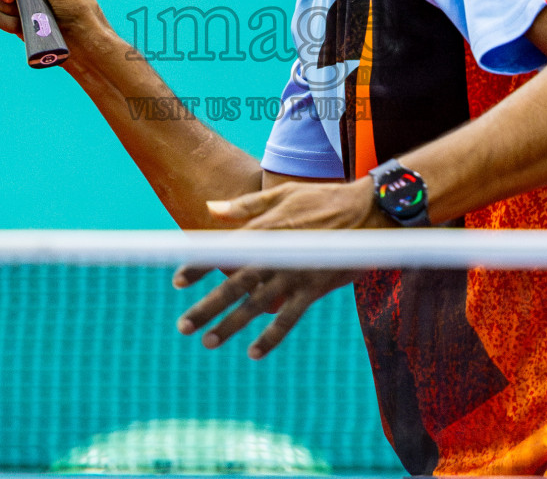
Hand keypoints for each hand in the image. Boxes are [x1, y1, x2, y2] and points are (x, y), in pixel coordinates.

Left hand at [173, 179, 383, 357]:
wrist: (369, 210)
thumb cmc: (325, 198)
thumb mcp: (284, 193)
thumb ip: (246, 206)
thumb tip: (212, 208)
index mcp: (265, 230)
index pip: (223, 250)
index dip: (198, 266)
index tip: (176, 280)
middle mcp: (275, 255)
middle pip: (233, 285)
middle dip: (206, 306)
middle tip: (183, 326)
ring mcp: (294, 274)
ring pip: (255, 306)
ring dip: (230, 326)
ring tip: (208, 341)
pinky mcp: (314, 289)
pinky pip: (288, 318)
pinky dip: (270, 337)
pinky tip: (253, 353)